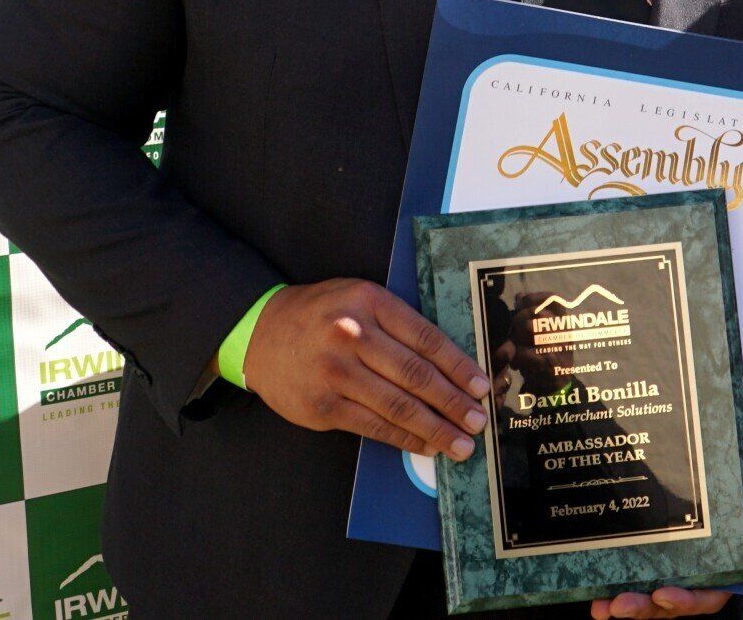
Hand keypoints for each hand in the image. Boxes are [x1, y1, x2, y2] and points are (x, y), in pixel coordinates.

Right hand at [242, 278, 489, 459]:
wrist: (260, 332)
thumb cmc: (323, 315)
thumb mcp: (361, 299)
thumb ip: (399, 323)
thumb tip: (452, 364)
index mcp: (371, 303)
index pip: (427, 339)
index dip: (459, 366)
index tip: (482, 386)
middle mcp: (353, 335)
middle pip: (417, 376)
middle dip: (454, 403)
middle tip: (479, 421)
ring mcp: (335, 373)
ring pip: (398, 406)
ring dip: (436, 428)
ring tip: (461, 443)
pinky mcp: (323, 406)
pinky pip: (373, 426)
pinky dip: (405, 438)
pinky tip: (425, 445)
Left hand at [587, 477, 742, 617]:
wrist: (732, 449)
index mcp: (729, 562)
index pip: (711, 593)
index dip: (690, 600)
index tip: (667, 594)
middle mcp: (698, 568)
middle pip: (674, 602)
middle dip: (650, 609)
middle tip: (625, 604)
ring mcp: (668, 561)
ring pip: (647, 596)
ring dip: (627, 606)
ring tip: (605, 607)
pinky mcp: (643, 549)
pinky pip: (625, 576)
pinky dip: (607, 589)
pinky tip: (591, 596)